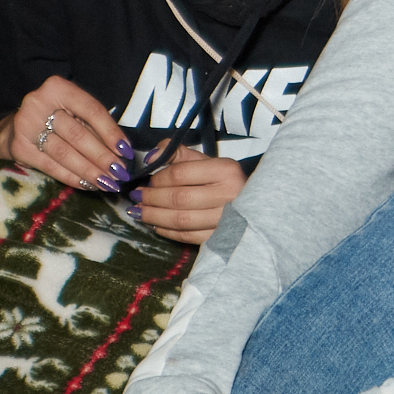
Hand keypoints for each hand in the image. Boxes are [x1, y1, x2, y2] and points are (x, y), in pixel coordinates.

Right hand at [0, 75, 133, 191]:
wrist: (18, 126)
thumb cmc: (58, 117)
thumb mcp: (76, 112)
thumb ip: (96, 126)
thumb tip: (122, 152)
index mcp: (58, 88)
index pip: (92, 111)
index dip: (111, 132)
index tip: (126, 151)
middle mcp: (39, 103)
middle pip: (78, 135)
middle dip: (102, 157)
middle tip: (120, 173)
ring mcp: (26, 126)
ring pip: (65, 153)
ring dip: (90, 171)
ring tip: (109, 183)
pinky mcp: (19, 148)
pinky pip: (51, 167)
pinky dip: (72, 178)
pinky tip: (89, 185)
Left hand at [130, 146, 245, 244]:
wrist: (257, 206)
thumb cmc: (224, 181)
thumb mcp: (207, 161)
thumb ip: (177, 154)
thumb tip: (151, 157)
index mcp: (226, 171)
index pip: (181, 174)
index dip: (157, 179)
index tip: (146, 182)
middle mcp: (229, 195)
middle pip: (179, 198)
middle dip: (151, 199)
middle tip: (136, 198)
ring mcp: (227, 220)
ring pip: (181, 220)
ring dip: (155, 217)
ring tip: (138, 213)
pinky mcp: (222, 238)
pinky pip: (188, 237)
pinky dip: (168, 232)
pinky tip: (156, 226)